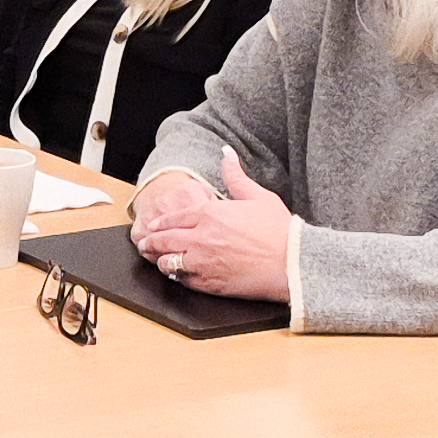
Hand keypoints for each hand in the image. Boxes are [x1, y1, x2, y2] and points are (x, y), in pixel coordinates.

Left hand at [129, 149, 290, 300]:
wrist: (292, 264)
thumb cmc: (280, 231)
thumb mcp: (257, 196)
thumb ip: (235, 176)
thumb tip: (227, 153)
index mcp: (210, 215)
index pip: (174, 218)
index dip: (160, 223)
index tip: (153, 226)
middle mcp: (201, 238)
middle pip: (164, 240)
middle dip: (151, 242)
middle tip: (145, 243)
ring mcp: (203, 263)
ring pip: (169, 263)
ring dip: (162, 261)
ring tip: (160, 261)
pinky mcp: (210, 284)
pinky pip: (184, 281)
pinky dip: (179, 278)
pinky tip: (180, 276)